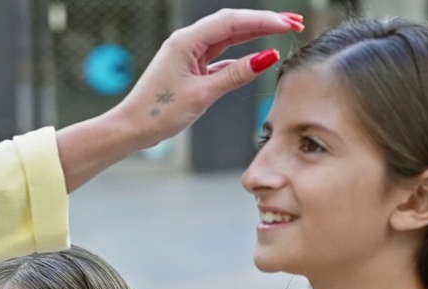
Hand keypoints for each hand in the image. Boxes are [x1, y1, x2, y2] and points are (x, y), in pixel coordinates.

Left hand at [112, 9, 301, 146]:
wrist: (132, 128)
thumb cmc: (159, 112)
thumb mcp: (202, 94)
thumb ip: (235, 75)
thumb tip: (267, 58)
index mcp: (187, 41)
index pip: (232, 22)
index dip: (263, 20)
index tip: (288, 24)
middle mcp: (188, 42)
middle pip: (233, 24)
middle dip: (265, 22)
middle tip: (295, 22)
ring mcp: (189, 53)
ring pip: (228, 37)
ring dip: (256, 34)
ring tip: (284, 31)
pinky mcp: (191, 67)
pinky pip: (221, 55)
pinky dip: (241, 54)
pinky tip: (259, 54)